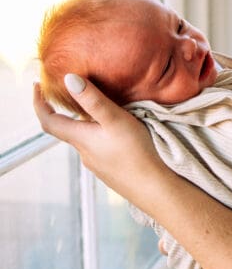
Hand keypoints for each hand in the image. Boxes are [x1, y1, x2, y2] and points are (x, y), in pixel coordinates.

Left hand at [33, 75, 168, 208]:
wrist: (157, 189)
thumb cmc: (139, 153)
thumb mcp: (115, 120)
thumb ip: (92, 100)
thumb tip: (68, 79)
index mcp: (81, 140)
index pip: (49, 121)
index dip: (39, 103)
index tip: (37, 86)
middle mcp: (85, 154)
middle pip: (70, 130)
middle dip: (70, 112)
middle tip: (79, 92)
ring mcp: (99, 166)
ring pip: (88, 140)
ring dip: (91, 126)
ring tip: (107, 111)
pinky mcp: (113, 173)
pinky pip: (102, 150)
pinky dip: (105, 138)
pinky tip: (123, 135)